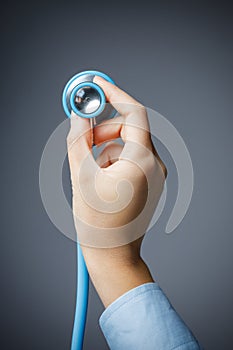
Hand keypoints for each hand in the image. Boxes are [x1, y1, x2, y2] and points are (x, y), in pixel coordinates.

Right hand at [67, 76, 166, 305]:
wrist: (113, 254)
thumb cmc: (99, 223)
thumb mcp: (82, 176)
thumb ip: (78, 140)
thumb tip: (79, 117)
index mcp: (143, 161)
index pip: (134, 113)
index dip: (115, 95)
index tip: (98, 85)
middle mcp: (154, 165)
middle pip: (129, 128)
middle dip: (104, 129)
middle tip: (83, 137)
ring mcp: (154, 174)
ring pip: (127, 144)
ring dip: (105, 148)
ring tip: (91, 172)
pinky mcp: (149, 180)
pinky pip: (130, 157)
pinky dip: (113, 160)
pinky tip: (102, 179)